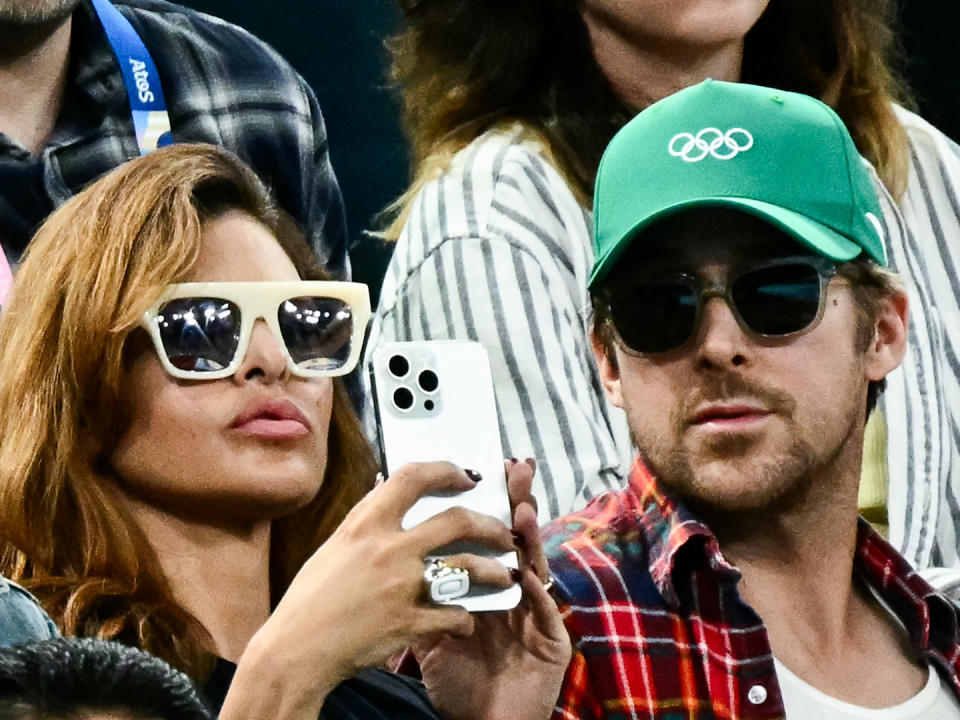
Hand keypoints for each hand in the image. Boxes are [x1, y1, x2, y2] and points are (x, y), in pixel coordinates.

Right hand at [221, 462, 516, 718]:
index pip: (413, 477)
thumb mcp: (335, 547)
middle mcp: (388, 549)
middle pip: (457, 520)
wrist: (297, 651)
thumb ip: (366, 520)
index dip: (446, 469)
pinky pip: (455, 615)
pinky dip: (465, 618)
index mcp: (365, 525)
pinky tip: (465, 620)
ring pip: (469, 567)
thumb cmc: (311, 600)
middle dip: (489, 524)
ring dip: (493, 571)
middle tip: (502, 532)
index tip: (466, 475)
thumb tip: (386, 490)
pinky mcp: (410, 623)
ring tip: (503, 575)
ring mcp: (402, 586)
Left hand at [416, 460, 571, 719]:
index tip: (478, 469)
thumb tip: (390, 550)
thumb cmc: (459, 684)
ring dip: (528, 538)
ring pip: (535, 567)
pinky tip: (525, 572)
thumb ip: (420, 595)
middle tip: (514, 469)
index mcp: (485, 588)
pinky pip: (544, 612)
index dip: (488, 502)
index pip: (489, 535)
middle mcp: (513, 594)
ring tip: (520, 511)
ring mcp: (534, 615)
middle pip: (515, 539)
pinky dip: (536, 591)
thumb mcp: (431, 635)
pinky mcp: (551, 642)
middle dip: (516, 503)